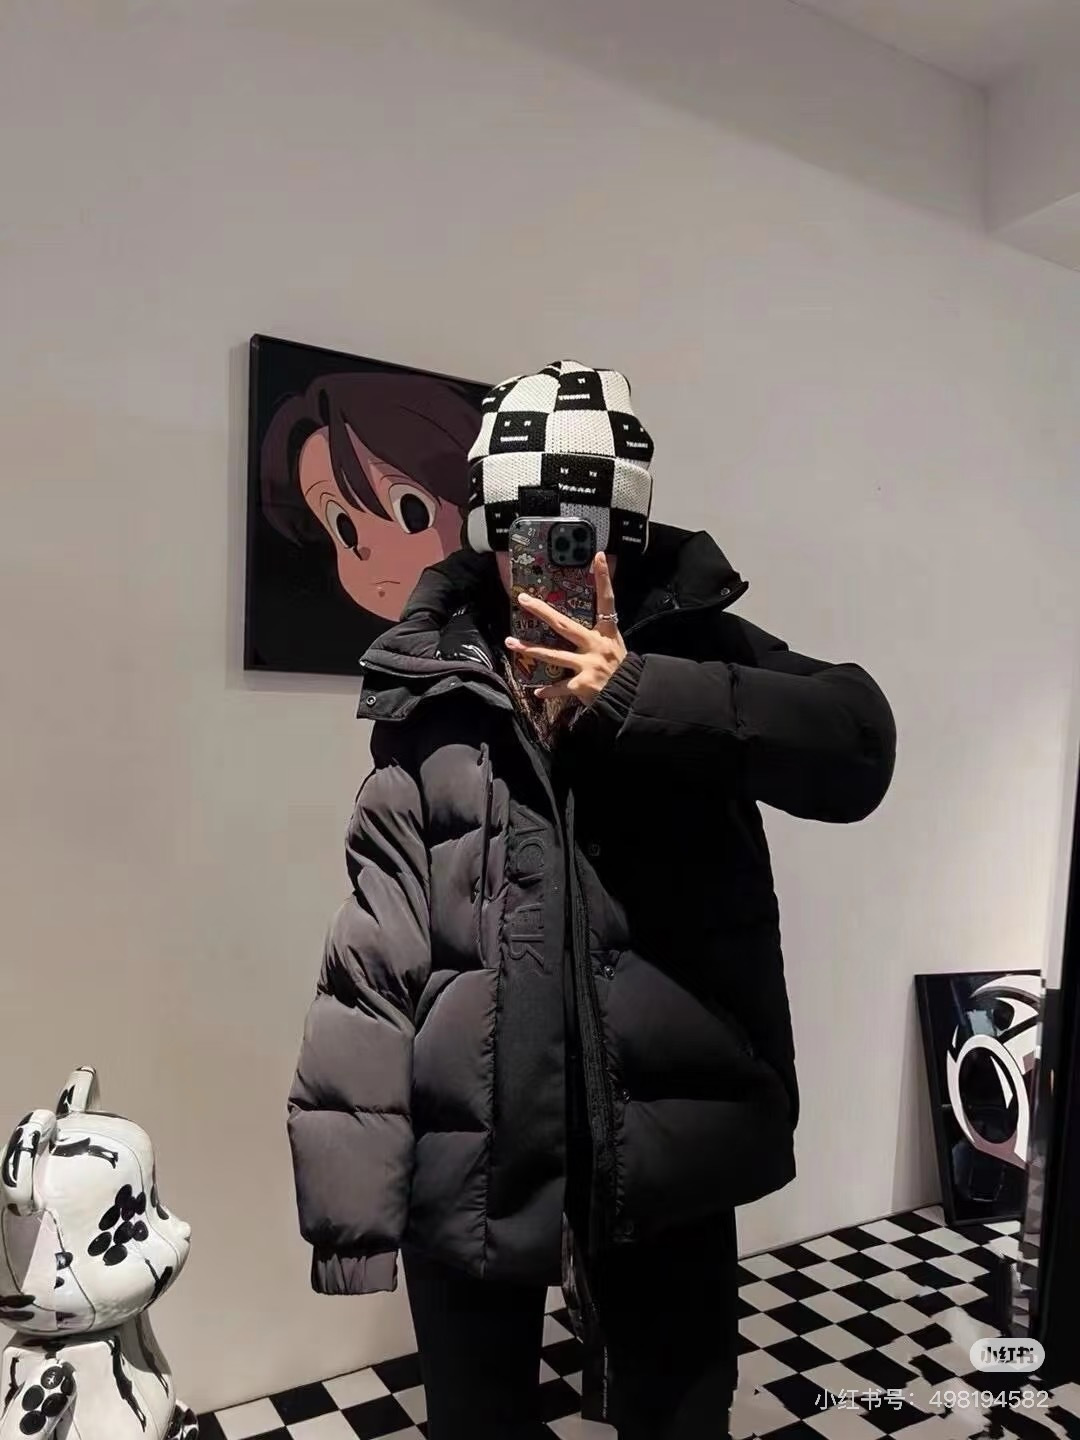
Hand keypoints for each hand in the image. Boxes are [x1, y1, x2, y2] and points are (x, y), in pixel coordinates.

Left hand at [506, 553, 626, 705]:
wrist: (631, 697)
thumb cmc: (623, 671)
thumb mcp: (615, 647)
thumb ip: (599, 636)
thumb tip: (578, 629)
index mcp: (607, 634)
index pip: (607, 601)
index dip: (604, 578)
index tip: (599, 556)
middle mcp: (596, 646)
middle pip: (564, 625)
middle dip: (542, 611)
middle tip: (524, 600)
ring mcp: (588, 666)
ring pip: (553, 655)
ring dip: (530, 649)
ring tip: (511, 643)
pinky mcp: (582, 685)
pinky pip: (560, 687)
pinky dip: (548, 691)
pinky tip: (537, 691)